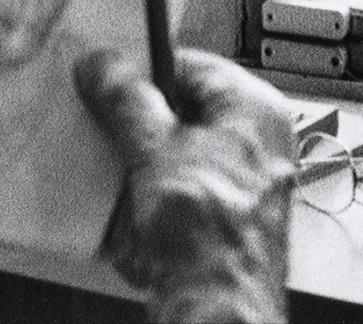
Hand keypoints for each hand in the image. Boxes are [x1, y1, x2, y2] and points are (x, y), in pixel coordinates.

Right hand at [75, 48, 295, 323]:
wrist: (217, 308)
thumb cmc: (211, 239)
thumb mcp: (152, 147)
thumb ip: (125, 98)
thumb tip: (105, 65)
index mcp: (256, 109)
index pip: (190, 63)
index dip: (144, 69)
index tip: (108, 76)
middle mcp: (258, 143)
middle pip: (182, 111)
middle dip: (138, 121)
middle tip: (107, 125)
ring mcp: (240, 182)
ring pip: (175, 151)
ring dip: (139, 160)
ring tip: (120, 173)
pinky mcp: (221, 217)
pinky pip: (176, 188)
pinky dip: (149, 193)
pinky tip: (130, 208)